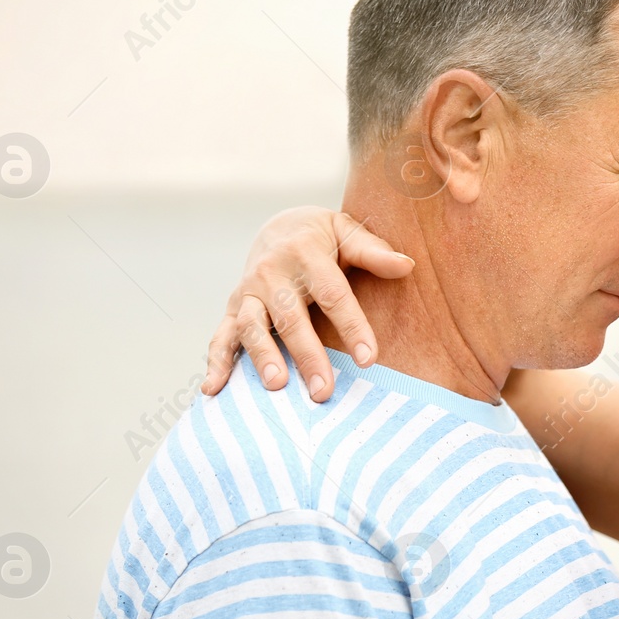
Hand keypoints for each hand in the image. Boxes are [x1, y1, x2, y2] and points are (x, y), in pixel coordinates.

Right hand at [203, 205, 412, 402]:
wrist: (278, 228)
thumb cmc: (322, 237)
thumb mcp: (346, 231)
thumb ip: (373, 251)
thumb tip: (406, 265)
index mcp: (305, 252)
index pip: (333, 293)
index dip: (352, 326)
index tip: (369, 359)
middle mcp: (271, 272)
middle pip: (290, 317)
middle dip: (306, 354)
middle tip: (323, 390)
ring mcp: (248, 292)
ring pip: (252, 326)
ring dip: (263, 358)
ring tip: (277, 387)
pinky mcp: (233, 308)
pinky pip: (221, 336)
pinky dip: (215, 362)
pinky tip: (213, 390)